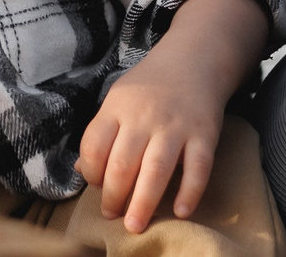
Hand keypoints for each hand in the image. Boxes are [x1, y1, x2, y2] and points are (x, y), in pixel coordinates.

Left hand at [76, 0, 268, 233]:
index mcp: (118, 107)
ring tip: (135, 225)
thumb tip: (81, 171)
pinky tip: (181, 212)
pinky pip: (198, 168)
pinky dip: (190, 192)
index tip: (97, 186)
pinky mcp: (204, 134)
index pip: (94, 145)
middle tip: (113, 215)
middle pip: (123, 163)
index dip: (91, 172)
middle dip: (114, 196)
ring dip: (144, 202)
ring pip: (156, 169)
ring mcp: (176, 125)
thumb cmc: (149, 87)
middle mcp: (145, 116)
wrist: (194, 60)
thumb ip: (101, 134)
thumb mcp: (118, 100)